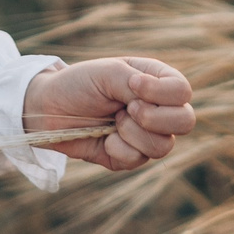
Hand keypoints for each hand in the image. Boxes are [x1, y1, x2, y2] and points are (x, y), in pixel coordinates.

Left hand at [23, 57, 195, 171]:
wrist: (48, 109)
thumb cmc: (78, 84)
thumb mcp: (108, 73)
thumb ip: (138, 83)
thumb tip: (150, 103)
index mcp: (156, 82)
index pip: (183, 91)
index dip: (163, 93)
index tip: (132, 85)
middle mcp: (157, 109)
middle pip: (185, 121)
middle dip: (154, 118)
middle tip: (126, 109)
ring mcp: (145, 135)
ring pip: (164, 146)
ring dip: (133, 133)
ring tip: (112, 122)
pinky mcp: (129, 157)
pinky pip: (138, 160)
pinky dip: (119, 149)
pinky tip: (104, 139)